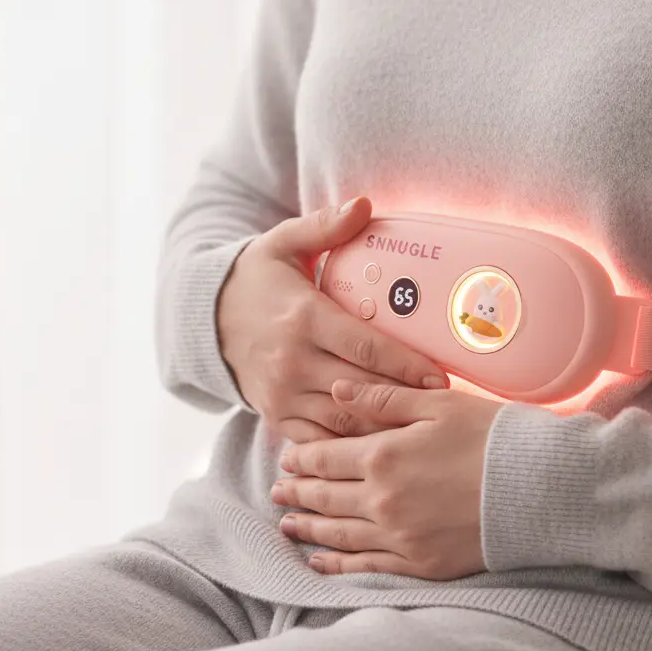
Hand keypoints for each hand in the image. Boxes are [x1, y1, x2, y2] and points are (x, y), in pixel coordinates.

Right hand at [217, 196, 448, 443]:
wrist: (205, 316)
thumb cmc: (255, 278)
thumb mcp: (283, 242)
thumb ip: (325, 225)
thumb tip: (364, 204)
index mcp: (303, 318)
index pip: (365, 348)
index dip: (407, 365)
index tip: (441, 375)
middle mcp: (292, 361)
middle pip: (361, 389)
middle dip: (406, 399)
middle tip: (445, 404)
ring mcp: (282, 394)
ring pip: (344, 423)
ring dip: (383, 428)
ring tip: (421, 427)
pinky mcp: (275, 416)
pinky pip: (319, 441)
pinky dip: (349, 446)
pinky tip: (380, 443)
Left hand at [271, 379, 503, 578]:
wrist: (541, 487)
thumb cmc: (491, 436)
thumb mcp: (436, 403)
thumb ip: (382, 396)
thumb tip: (338, 389)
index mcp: (383, 455)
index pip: (326, 457)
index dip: (301, 457)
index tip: (286, 457)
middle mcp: (382, 500)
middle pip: (326, 496)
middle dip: (297, 493)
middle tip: (276, 491)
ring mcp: (399, 537)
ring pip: (339, 534)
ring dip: (308, 529)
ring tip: (286, 525)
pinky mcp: (419, 564)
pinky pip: (367, 567)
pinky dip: (338, 565)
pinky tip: (321, 563)